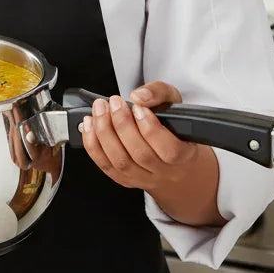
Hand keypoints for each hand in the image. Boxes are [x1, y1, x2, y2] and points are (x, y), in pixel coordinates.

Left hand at [80, 82, 198, 192]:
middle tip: (114, 103)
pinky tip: (89, 126)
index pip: (170, 150)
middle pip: (141, 155)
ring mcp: (143, 178)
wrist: (174, 160)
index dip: (151, 129)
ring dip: (105, 133)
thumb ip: (159, 93)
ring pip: (121, 163)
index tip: (138, 108)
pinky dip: (93, 146)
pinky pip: (106, 167)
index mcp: (184, 154)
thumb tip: (139, 97)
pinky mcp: (126, 180)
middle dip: (122, 125)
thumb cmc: (174, 128)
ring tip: (100, 110)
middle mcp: (164, 172)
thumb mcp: (174, 103)